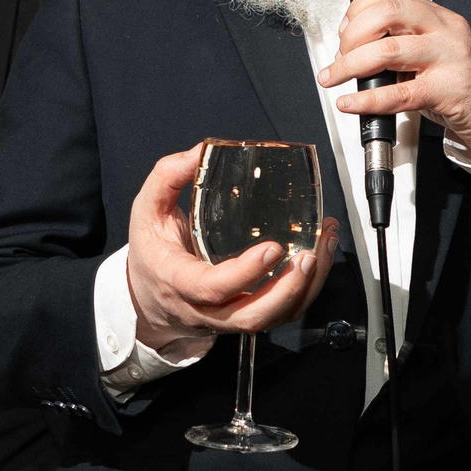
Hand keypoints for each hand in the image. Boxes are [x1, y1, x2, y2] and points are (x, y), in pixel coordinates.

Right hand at [126, 147, 338, 353]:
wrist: (149, 301)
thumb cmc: (152, 255)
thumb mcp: (147, 212)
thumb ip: (167, 179)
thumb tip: (198, 152)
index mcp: (177, 282)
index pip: (212, 287)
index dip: (245, 273)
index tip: (273, 248)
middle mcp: (204, 309)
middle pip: (250, 316)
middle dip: (287, 290)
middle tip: (309, 255)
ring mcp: (228, 319)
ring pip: (272, 319)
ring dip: (305, 289)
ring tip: (323, 248)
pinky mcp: (246, 318)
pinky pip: (281, 314)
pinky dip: (307, 290)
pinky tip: (320, 256)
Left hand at [318, 0, 470, 151]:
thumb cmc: (464, 81)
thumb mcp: (437, 49)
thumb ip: (406, 40)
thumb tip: (356, 45)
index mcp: (440, 17)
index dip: (360, 8)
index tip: (346, 29)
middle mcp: (445, 30)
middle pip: (388, 13)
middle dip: (353, 33)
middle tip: (340, 55)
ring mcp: (448, 59)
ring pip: (389, 50)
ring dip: (351, 65)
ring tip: (334, 78)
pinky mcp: (447, 91)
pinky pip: (399, 93)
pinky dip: (368, 99)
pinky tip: (351, 103)